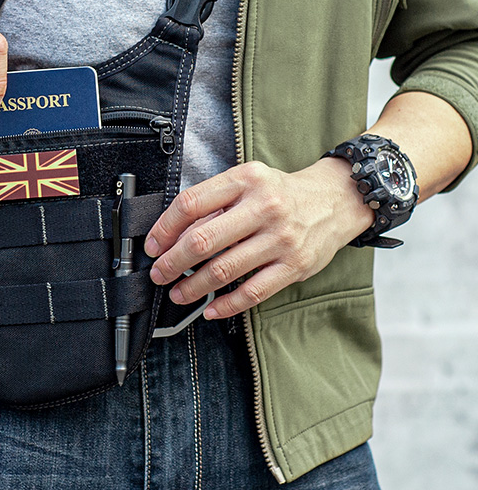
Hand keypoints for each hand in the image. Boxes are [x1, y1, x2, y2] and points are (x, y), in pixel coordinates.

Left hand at [144, 159, 373, 318]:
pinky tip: (211, 309)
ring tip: (178, 292)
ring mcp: (280, 238)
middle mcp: (263, 207)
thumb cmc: (281, 192)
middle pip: (202, 239)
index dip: (164, 227)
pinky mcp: (294, 266)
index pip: (191, 203)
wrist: (336, 200)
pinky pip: (253, 292)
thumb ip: (214, 202)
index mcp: (245, 180)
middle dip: (172, 262)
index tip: (153, 244)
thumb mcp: (247, 181)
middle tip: (158, 273)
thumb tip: (174, 234)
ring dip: (192, 287)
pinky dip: (226, 305)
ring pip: (223, 270)